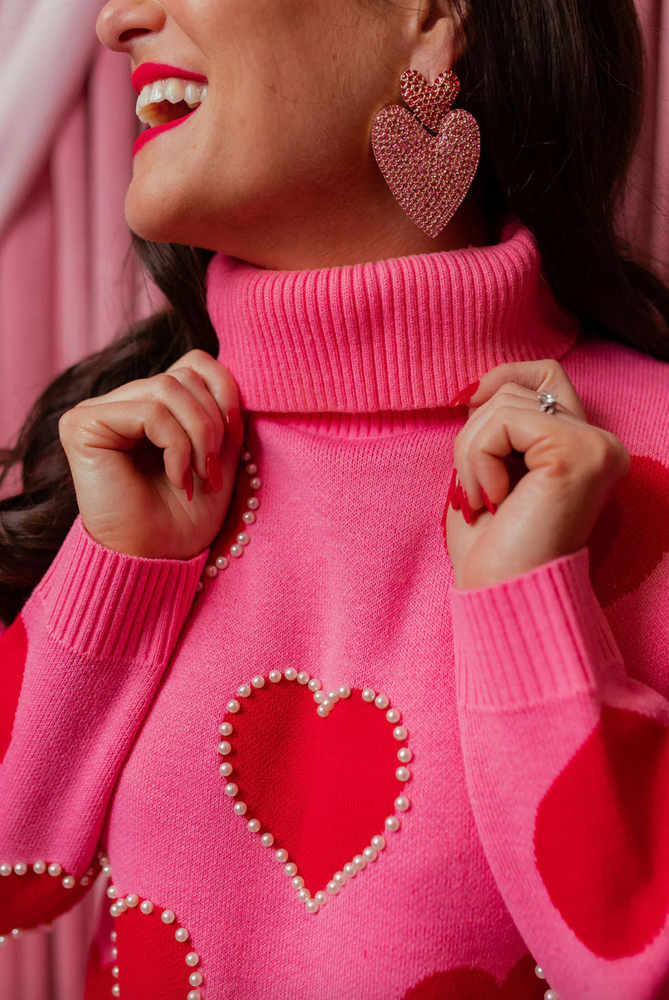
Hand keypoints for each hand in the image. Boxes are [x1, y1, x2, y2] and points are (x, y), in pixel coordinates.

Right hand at [58, 349, 244, 559]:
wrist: (159, 559)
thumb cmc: (187, 515)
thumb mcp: (218, 452)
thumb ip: (221, 408)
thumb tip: (231, 367)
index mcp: (152, 404)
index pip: (194, 363)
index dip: (224, 394)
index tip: (233, 442)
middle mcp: (121, 402)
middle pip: (183, 374)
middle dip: (213, 423)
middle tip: (213, 471)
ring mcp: (98, 411)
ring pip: (168, 388)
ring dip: (197, 437)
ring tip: (198, 477)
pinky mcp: (83, 425)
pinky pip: (150, 412)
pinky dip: (176, 447)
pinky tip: (176, 480)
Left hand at [445, 360, 630, 589]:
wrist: (505, 598)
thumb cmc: (494, 550)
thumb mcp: (489, 475)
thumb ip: (495, 431)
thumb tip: (476, 391)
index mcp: (583, 449)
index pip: (545, 375)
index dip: (499, 380)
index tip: (463, 408)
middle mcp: (600, 444)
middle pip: (518, 387)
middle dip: (474, 433)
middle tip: (472, 491)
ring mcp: (594, 447)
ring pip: (506, 401)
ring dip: (471, 452)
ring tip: (481, 501)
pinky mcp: (576, 452)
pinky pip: (504, 421)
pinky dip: (479, 459)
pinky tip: (493, 501)